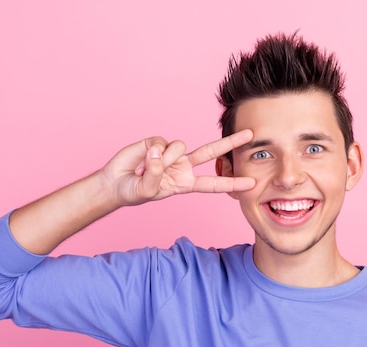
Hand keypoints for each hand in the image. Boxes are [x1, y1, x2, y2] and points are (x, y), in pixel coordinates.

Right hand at [102, 130, 255, 206]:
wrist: (114, 182)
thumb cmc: (133, 192)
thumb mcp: (147, 191)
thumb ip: (155, 175)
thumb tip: (160, 153)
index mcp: (185, 183)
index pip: (213, 183)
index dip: (232, 183)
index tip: (251, 183)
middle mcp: (182, 166)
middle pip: (211, 152)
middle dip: (230, 143)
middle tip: (250, 134)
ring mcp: (171, 153)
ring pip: (179, 147)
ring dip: (161, 160)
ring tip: (145, 171)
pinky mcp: (157, 142)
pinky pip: (161, 143)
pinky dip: (150, 153)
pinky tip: (141, 161)